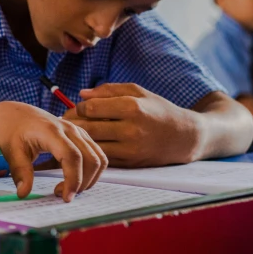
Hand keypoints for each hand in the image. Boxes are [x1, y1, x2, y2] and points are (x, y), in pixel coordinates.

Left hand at [0, 102, 106, 202]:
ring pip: (98, 157)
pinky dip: (90, 170)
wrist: (14, 114)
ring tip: (68, 188)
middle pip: (90, 159)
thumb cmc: (11, 130)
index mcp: (51, 131)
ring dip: (89, 178)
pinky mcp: (81, 135)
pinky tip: (72, 177)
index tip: (65, 197)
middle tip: (62, 195)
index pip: (72, 156)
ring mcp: (77, 130)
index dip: (73, 179)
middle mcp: (69, 128)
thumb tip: (23, 194)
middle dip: (83, 182)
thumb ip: (20, 172)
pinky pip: (96, 154)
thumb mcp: (11, 151)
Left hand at [62, 83, 201, 166]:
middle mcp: (131, 130)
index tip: (80, 107)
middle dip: (73, 123)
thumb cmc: (158, 110)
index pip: (91, 108)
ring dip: (79, 139)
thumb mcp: (137, 91)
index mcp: (132, 108)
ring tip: (75, 132)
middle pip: (88, 128)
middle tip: (67, 120)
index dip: (80, 106)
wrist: (185, 137)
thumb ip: (108, 90)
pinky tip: (88, 143)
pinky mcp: (130, 163)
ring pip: (92, 145)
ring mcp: (131, 149)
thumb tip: (82, 94)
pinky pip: (102, 157)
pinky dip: (92, 150)